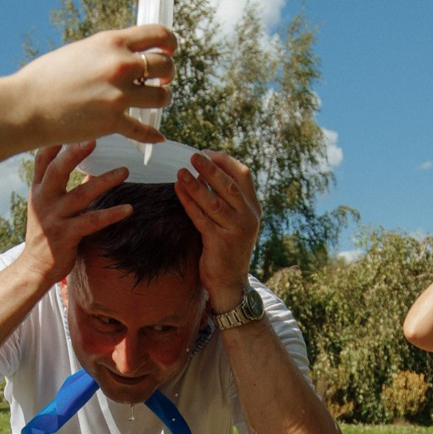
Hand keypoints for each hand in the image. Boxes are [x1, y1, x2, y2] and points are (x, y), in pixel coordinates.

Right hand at [13, 27, 175, 145]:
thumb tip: (127, 56)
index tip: (169, 51)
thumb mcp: (81, 52)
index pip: (158, 34)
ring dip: (163, 100)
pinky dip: (152, 135)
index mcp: (111, 42)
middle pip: (165, 66)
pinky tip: (158, 136)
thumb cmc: (46, 78)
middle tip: (161, 81)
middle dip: (168, 74)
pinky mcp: (112, 122)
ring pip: (162, 97)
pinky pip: (144, 130)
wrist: (26, 105)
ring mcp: (118, 95)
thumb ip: (107, 52)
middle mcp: (120, 65)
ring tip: (156, 101)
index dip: (170, 43)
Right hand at [17, 142, 133, 287]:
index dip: (54, 141)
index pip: (43, 159)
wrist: (34, 268)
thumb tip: (84, 164)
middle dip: (75, 153)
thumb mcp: (47, 205)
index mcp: (38, 189)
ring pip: (80, 195)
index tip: (71, 122)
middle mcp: (43, 200)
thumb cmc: (45, 233)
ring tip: (125, 171)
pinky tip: (128, 209)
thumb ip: (60, 185)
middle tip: (95, 138)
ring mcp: (53, 218)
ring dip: (104, 182)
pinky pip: (91, 222)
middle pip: (57, 171)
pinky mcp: (65, 236)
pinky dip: (111, 214)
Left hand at [175, 151, 262, 313]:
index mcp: (254, 208)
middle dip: (211, 169)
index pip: (243, 176)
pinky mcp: (219, 243)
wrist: (230, 281)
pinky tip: (178, 191)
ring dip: (196, 185)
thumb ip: (228, 198)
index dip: (225, 162)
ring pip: (214, 203)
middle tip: (194, 155)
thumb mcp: (236, 220)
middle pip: (229, 187)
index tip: (208, 152)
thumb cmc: (228, 246)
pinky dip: (189, 203)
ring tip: (181, 171)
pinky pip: (201, 218)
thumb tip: (206, 169)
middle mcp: (248, 217)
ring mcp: (235, 231)